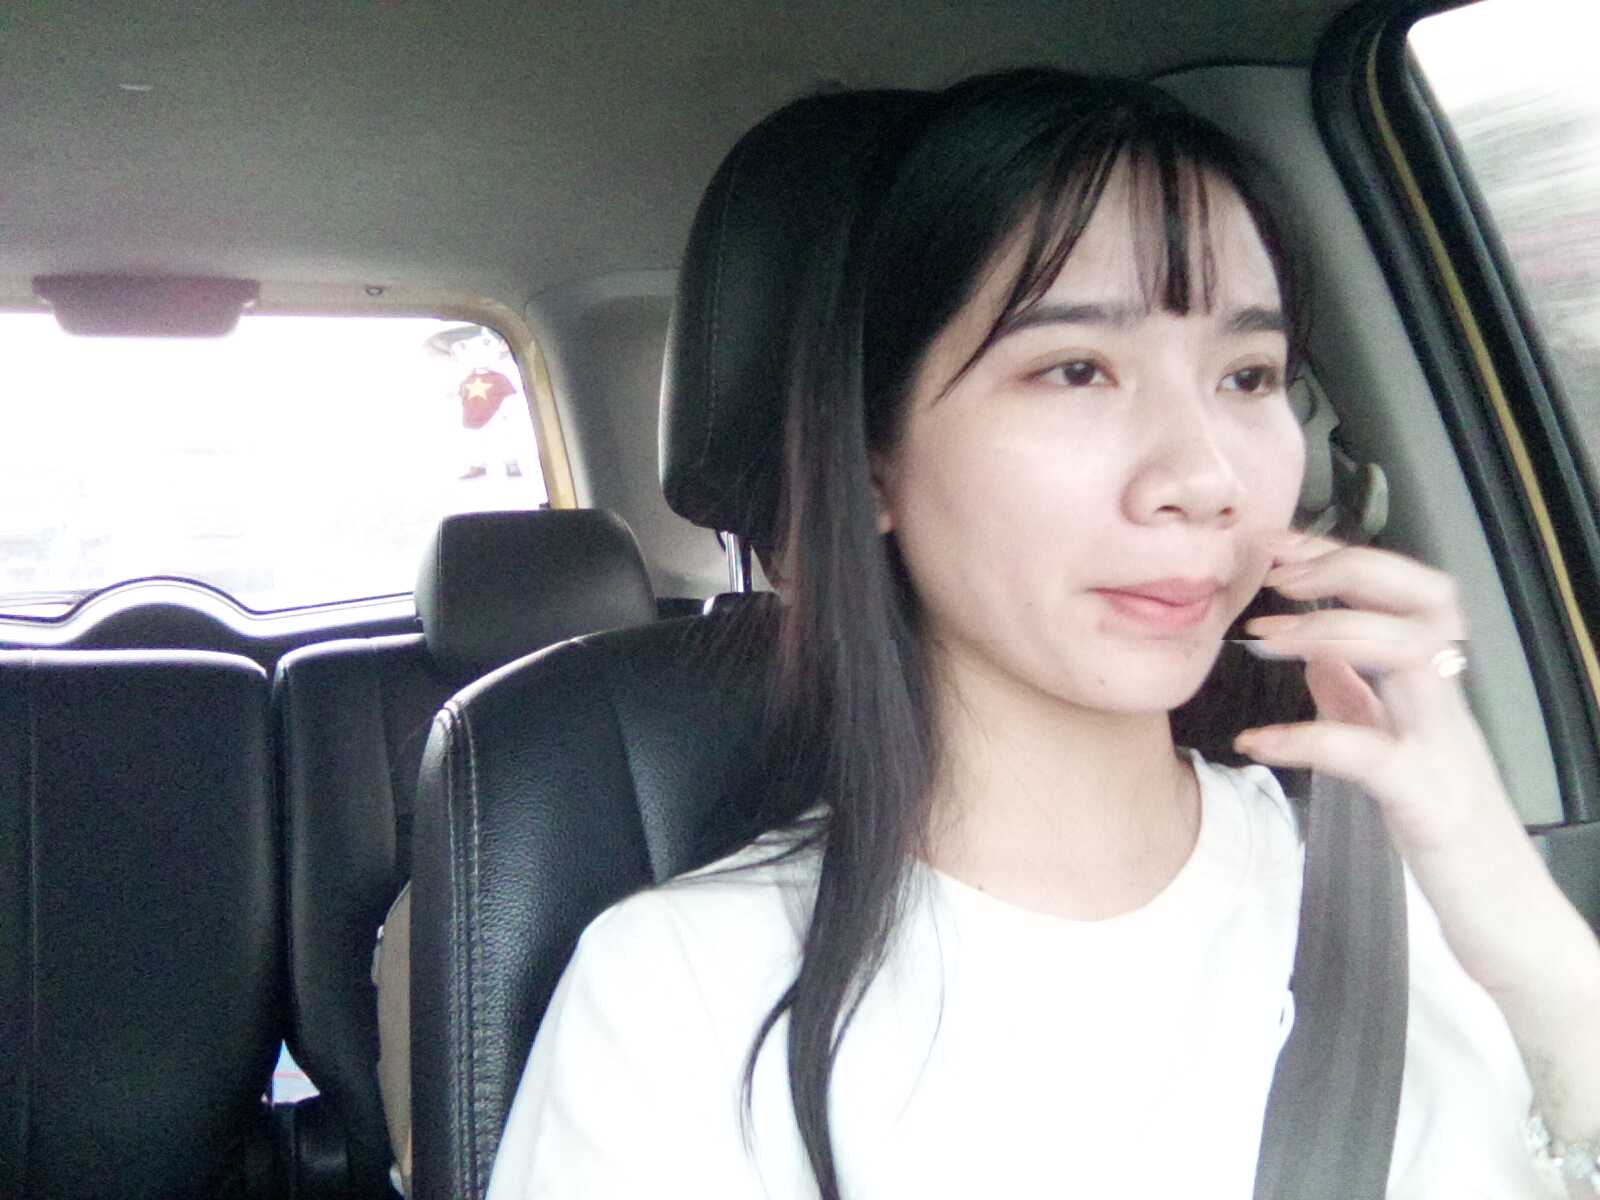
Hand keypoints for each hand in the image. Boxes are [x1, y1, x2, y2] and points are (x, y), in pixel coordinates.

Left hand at [1232, 533, 1594, 1003]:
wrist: (1506, 917)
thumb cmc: (1448, 834)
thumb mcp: (1394, 750)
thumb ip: (1359, 698)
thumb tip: (1319, 653)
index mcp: (1435, 688)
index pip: (1408, 592)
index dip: (1346, 559)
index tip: (1283, 546)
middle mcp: (1447, 705)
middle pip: (1424, 600)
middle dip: (1348, 571)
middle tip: (1278, 573)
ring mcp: (1443, 747)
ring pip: (1407, 653)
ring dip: (1328, 633)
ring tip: (1260, 640)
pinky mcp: (1427, 799)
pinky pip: (1366, 753)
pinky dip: (1304, 738)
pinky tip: (1254, 741)